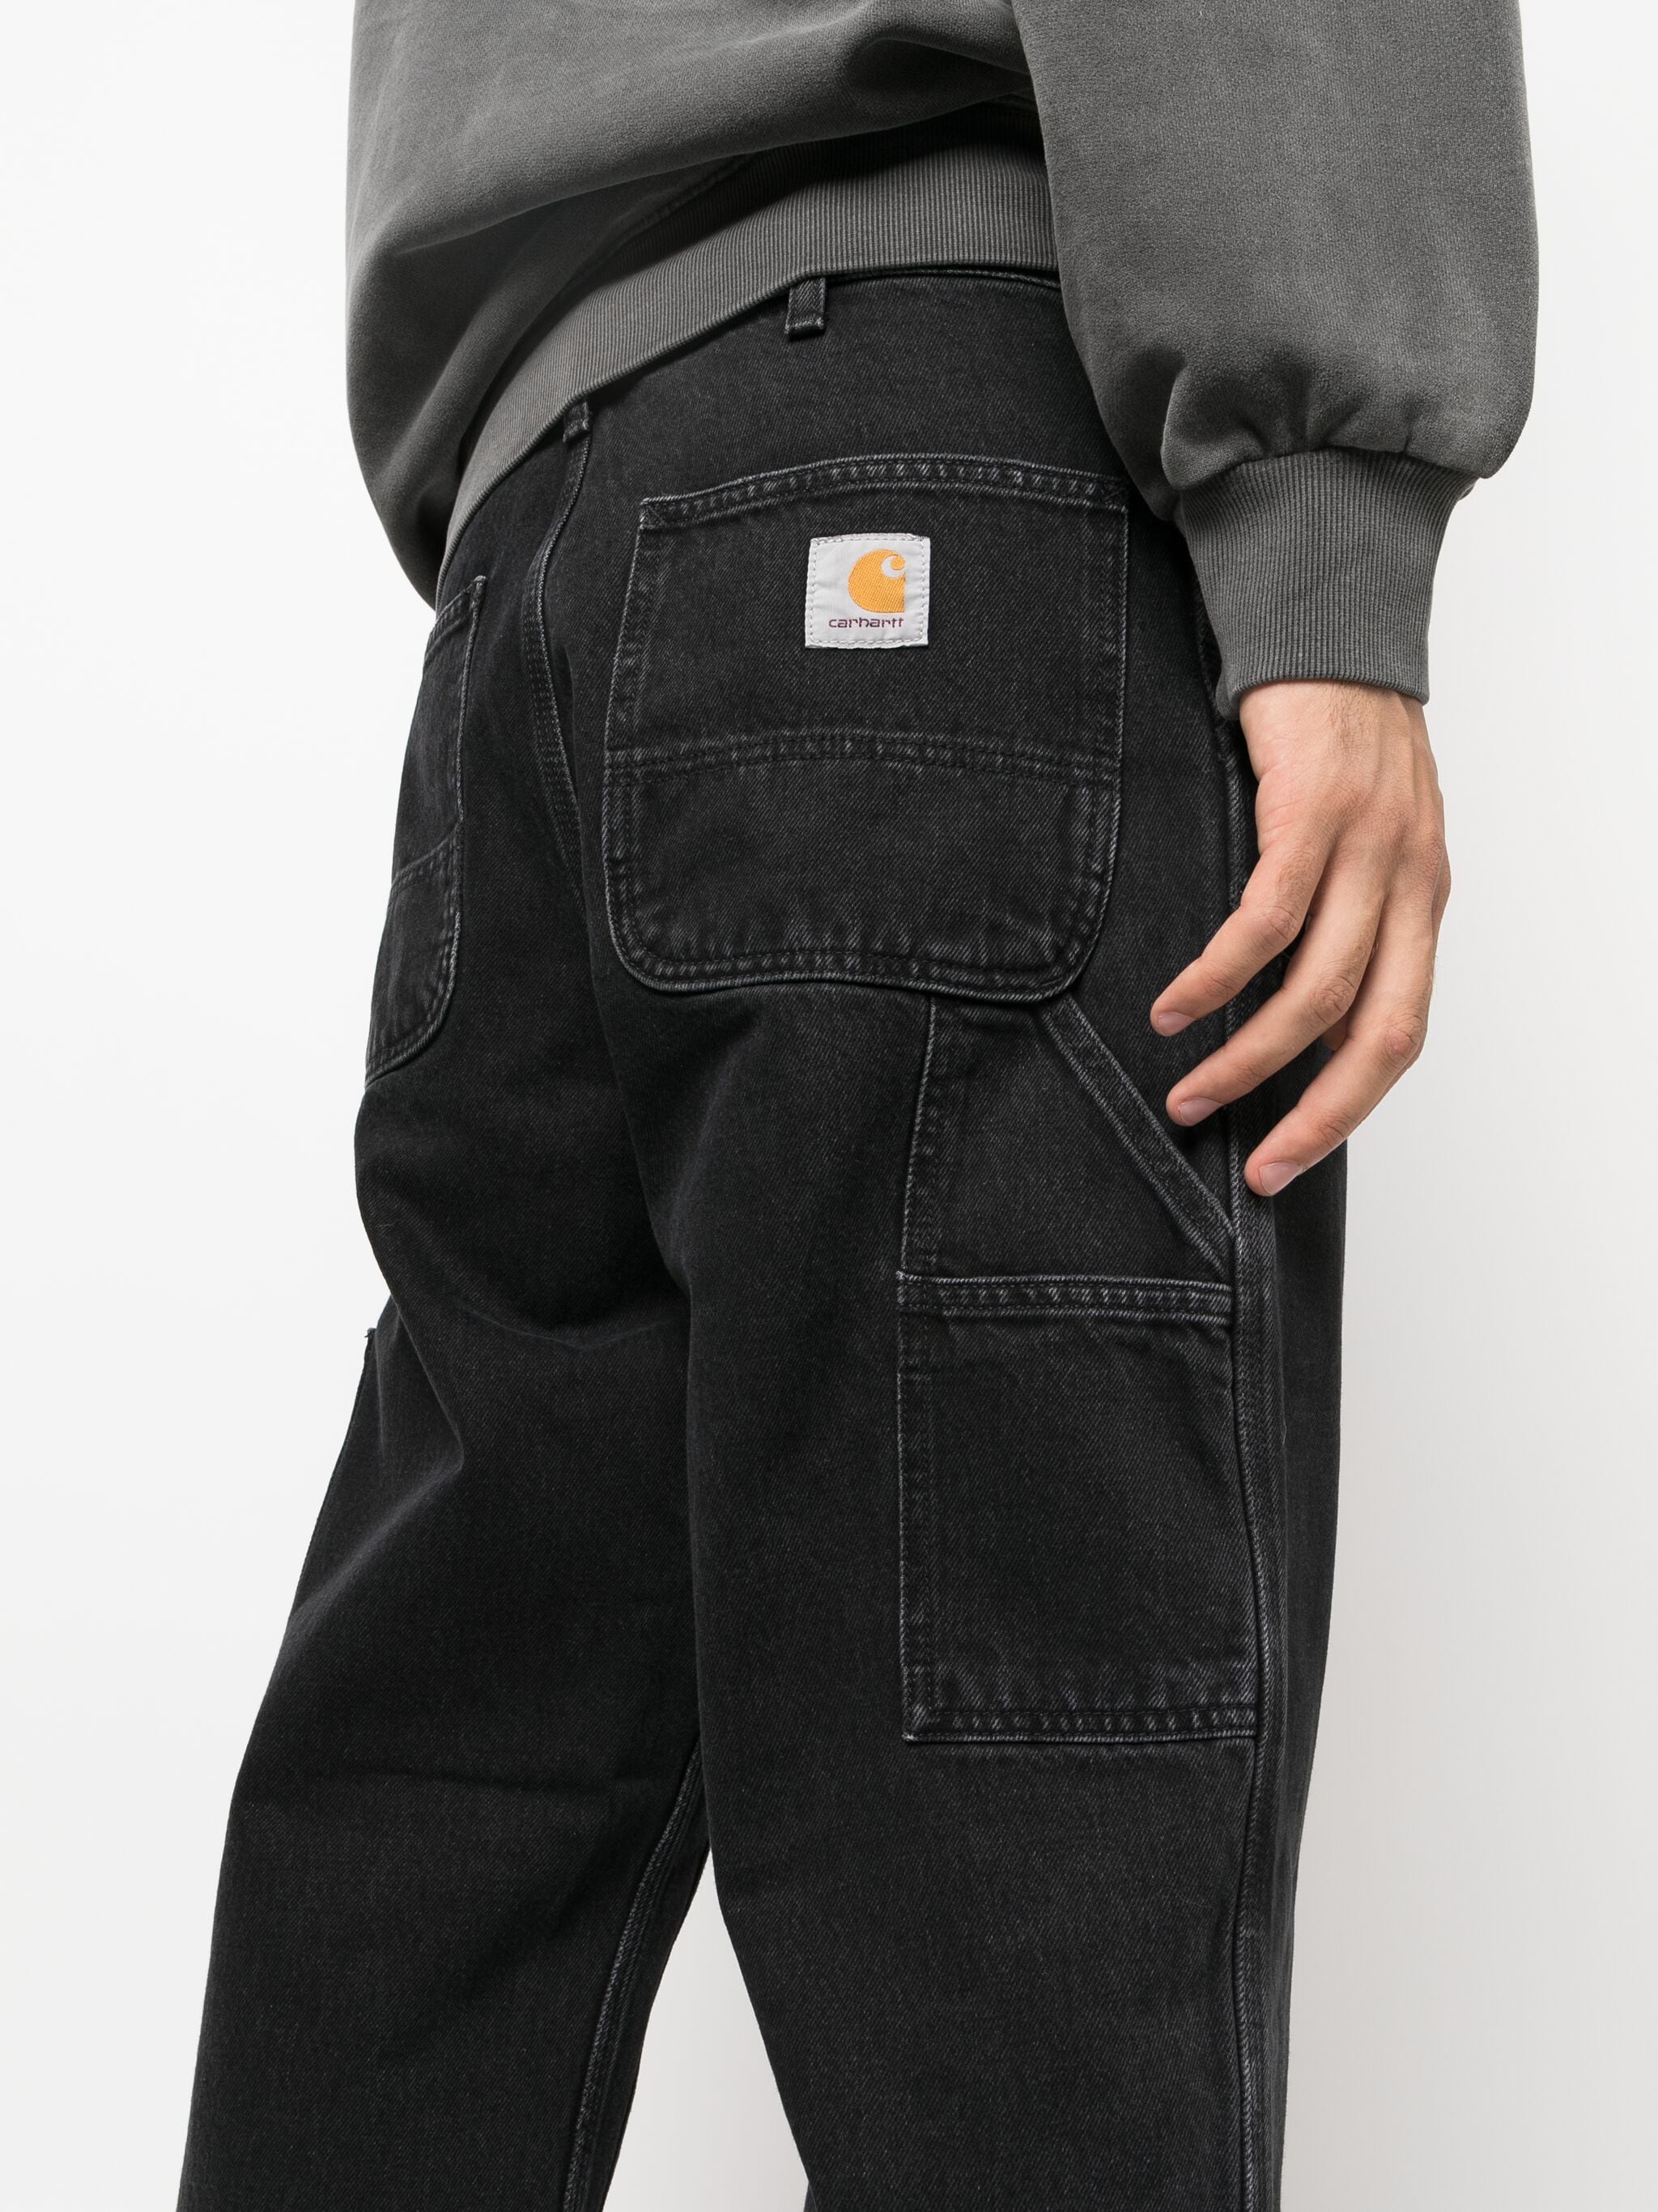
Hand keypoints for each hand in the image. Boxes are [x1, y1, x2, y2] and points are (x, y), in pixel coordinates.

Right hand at [1150, 680, 1450, 1196]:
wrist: (1329, 620)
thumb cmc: (1333, 732)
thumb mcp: (1360, 838)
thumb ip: (1341, 918)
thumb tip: (1293, 1013)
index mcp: (1422, 898)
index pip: (1400, 1031)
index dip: (1349, 1108)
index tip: (1288, 1158)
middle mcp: (1410, 880)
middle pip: (1375, 1031)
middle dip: (1314, 1113)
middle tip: (1254, 1164)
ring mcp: (1368, 847)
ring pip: (1316, 988)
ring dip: (1248, 1055)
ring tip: (1189, 1090)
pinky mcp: (1313, 809)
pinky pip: (1266, 919)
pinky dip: (1218, 975)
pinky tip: (1176, 1005)